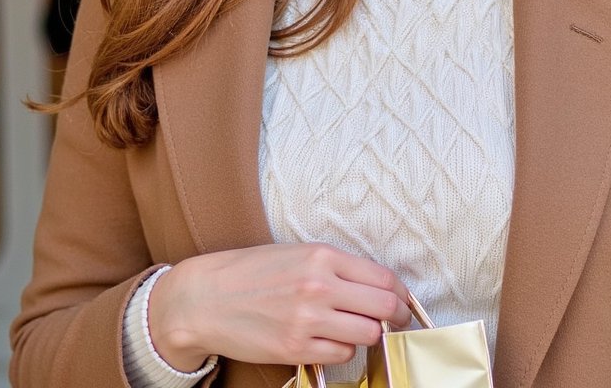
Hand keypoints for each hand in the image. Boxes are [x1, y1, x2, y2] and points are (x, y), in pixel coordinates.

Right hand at [146, 243, 410, 371]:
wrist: (206, 298)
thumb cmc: (252, 272)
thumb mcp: (298, 254)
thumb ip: (337, 267)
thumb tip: (376, 285)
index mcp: (322, 256)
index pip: (383, 278)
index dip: (401, 292)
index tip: (404, 300)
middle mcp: (319, 286)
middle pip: (384, 307)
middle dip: (396, 316)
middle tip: (397, 320)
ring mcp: (307, 320)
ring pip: (368, 334)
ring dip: (369, 334)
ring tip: (358, 329)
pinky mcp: (295, 349)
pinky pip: (342, 355)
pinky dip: (344, 350)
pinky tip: (331, 340)